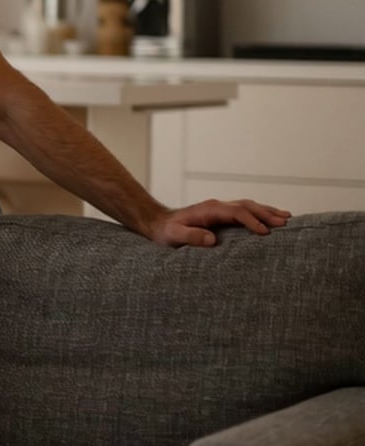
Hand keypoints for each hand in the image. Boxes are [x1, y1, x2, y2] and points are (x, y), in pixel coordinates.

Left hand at [150, 198, 291, 246]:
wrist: (159, 223)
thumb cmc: (166, 231)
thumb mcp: (174, 235)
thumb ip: (191, 236)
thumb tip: (212, 240)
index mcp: (209, 209)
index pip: (236, 212)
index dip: (251, 221)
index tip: (264, 232)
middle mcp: (217, 206)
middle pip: (246, 206)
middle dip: (266, 213)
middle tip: (285, 222)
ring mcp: (220, 208)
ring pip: (248, 206)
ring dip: (267, 211)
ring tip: (286, 218)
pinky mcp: (222, 214)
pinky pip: (244, 211)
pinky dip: (259, 213)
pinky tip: (271, 218)